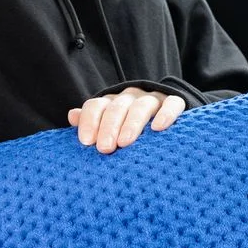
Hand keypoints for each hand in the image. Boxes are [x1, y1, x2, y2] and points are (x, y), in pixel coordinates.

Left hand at [68, 87, 186, 153]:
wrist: (166, 118)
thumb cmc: (130, 131)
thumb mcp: (109, 127)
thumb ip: (91, 123)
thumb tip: (72, 116)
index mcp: (112, 103)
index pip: (96, 106)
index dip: (90, 121)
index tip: (86, 142)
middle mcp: (131, 98)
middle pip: (117, 107)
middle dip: (109, 127)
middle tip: (105, 149)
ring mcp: (153, 99)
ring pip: (142, 106)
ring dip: (132, 123)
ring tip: (125, 142)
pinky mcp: (175, 103)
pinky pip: (172, 104)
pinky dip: (165, 114)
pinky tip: (158, 128)